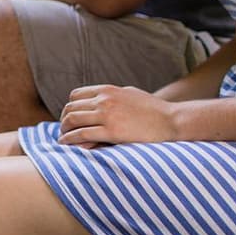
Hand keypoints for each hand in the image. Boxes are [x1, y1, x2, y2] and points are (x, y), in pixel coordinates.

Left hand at [58, 84, 178, 146]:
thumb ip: (111, 97)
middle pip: (70, 108)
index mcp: (107, 90)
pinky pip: (82, 135)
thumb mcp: (129, 94)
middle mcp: (104, 100)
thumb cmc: (152, 110)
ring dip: (64, 131)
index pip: (75, 96)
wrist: (172, 121)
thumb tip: (97, 103)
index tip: (69, 118)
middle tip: (64, 131)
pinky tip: (67, 145)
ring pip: (72, 121)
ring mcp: (107, 115)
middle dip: (64, 121)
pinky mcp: (111, 132)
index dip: (69, 108)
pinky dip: (70, 140)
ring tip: (63, 140)